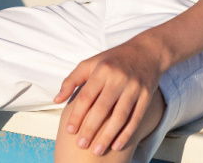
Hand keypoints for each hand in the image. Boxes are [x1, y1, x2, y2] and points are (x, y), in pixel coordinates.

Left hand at [53, 38, 164, 155]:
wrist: (146, 51)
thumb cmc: (113, 59)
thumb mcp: (90, 63)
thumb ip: (72, 80)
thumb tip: (56, 100)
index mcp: (102, 69)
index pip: (87, 96)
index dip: (77, 114)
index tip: (70, 130)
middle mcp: (118, 78)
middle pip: (102, 108)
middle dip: (91, 129)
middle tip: (81, 145)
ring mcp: (134, 87)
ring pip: (120, 116)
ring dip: (108, 136)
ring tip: (97, 150)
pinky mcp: (146, 95)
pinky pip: (135, 118)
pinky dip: (126, 133)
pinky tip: (117, 145)